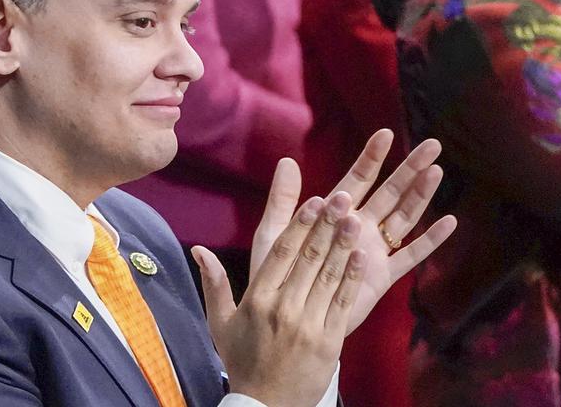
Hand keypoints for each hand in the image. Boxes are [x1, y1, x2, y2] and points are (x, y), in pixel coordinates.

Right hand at [192, 192, 365, 406]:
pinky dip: (352, 278)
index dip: (299, 225)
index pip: (281, 254)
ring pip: (329, 277)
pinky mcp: (329, 341)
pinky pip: (343, 303)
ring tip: (355, 219)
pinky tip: (361, 256)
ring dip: (344, 245)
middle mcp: (282, 308)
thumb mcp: (220, 323)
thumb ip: (214, 283)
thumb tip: (199, 249)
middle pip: (308, 259)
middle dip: (327, 226)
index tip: (314, 201)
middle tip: (343, 198)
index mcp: (257, 300)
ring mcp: (308, 325)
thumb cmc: (243, 361)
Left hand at [250, 129, 457, 333]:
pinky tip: (450, 223)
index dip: (372, 157)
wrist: (286, 316)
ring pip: (404, 217)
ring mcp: (373, 249)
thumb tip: (286, 161)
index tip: (385, 134)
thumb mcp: (275, 233)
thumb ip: (283, 199)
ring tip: (437, 172)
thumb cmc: (275, 273)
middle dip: (410, 169)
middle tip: (432, 145)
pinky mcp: (382, 276)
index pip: (358, 178)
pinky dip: (430, 241)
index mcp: (334, 213)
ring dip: (421, 196)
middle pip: (390, 192)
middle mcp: (359, 226)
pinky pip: (411, 256)